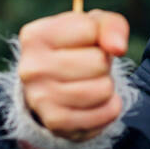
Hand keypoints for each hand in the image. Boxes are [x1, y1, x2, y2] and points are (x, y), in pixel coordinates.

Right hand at [16, 9, 129, 141]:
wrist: (52, 89)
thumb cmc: (76, 49)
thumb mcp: (93, 26)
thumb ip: (111, 26)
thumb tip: (117, 48)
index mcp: (35, 36)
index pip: (89, 29)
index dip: (98, 36)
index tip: (85, 43)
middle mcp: (31, 68)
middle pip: (99, 61)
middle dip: (103, 63)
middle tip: (89, 67)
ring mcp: (40, 98)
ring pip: (104, 88)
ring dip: (107, 85)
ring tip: (90, 83)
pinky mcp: (56, 122)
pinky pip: (106, 113)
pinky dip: (109, 107)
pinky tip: (94, 102)